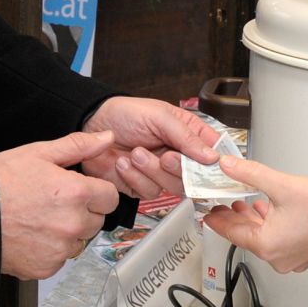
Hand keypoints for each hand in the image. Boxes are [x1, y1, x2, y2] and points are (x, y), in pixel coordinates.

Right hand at [0, 130, 121, 278]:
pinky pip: (60, 259)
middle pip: (97, 220)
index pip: (110, 197)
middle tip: (54, 203)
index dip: (96, 191)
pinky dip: (50, 251)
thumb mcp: (39, 153)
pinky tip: (32, 235)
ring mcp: (59, 249)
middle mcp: (71, 224)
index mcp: (75, 193)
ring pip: (79, 241)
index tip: (81, 190)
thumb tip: (106, 139)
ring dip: (68, 233)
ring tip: (40, 218)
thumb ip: (79, 146)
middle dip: (83, 211)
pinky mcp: (45, 268)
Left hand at [82, 96, 220, 198]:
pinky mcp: (143, 185)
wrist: (92, 125)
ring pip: (174, 187)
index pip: (213, 152)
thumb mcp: (159, 116)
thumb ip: (186, 137)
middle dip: (179, 168)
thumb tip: (212, 157)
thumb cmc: (126, 114)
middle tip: (166, 157)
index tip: (210, 165)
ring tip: (136, 153)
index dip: (215, 162)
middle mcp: (179, 156)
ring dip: (153, 171)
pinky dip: (136, 178)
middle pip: (196, 177)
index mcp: (188, 134)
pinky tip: (124, 163)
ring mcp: (161, 173)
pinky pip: (150, 193)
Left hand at [201, 157, 307, 273]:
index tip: (208, 213)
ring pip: (262, 239)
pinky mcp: (302, 254)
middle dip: (234, 218)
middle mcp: (276, 257)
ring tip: (244, 204)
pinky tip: (269, 211)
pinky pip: (277, 241)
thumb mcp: (280, 185)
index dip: (217, 220)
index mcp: (265, 244)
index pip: (230, 232)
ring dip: (252, 221)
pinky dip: (269, 226)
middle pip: (245, 236)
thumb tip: (228, 165)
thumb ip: (249, 174)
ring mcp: (290, 258)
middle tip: (223, 205)